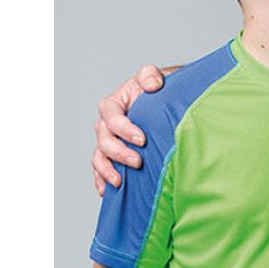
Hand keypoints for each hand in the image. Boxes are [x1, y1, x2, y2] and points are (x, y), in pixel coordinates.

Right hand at [92, 64, 179, 194]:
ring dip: (107, 170)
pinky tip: (107, 191)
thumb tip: (152, 84)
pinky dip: (101, 181)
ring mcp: (109, 141)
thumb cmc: (163, 92)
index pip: (111, 115)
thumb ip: (151, 76)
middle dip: (118, 152)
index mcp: (116, 103)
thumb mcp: (160, 77)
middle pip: (104, 139)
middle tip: (137, 162)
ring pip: (99, 157)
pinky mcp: (113, 157)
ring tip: (120, 181)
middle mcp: (108, 123)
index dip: (123, 128)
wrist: (169, 107)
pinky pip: (100, 170)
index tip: (142, 139)